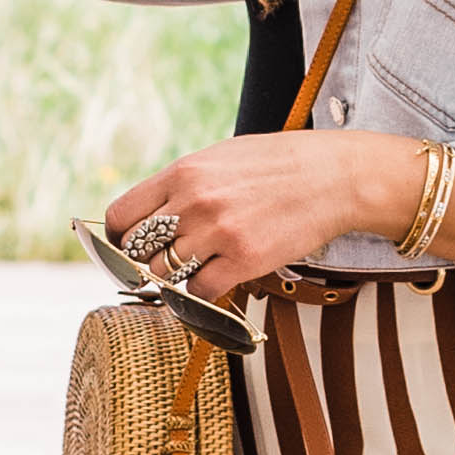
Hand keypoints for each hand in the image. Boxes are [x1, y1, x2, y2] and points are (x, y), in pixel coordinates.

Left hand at [108, 128, 454, 301]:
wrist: (336, 176)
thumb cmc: (278, 165)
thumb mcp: (221, 159)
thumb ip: (183, 185)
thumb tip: (149, 214)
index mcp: (183, 173)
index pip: (120, 216)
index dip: (118, 238)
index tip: (129, 247)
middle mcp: (194, 202)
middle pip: (137, 251)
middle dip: (144, 262)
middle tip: (160, 266)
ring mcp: (219, 233)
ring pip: (164, 275)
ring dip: (173, 280)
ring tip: (193, 271)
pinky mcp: (246, 261)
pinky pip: (199, 293)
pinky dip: (200, 295)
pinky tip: (215, 281)